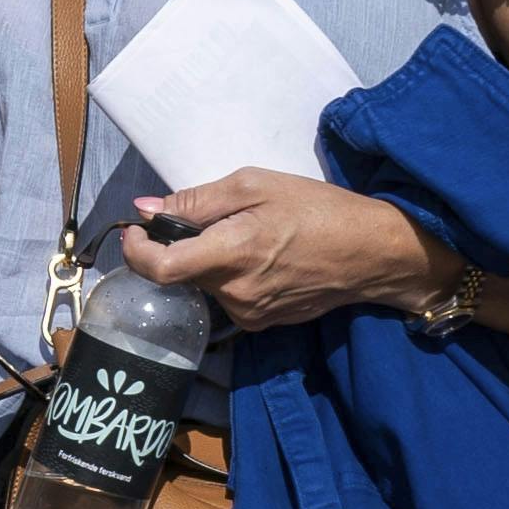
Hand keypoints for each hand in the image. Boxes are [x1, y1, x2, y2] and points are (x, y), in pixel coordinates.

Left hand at [119, 173, 443, 334]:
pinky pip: (231, 297)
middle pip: (184, 273)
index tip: (135, 231)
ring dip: (212, 260)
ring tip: (252, 235)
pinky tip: (266, 257)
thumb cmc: (318, 209)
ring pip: (208, 284)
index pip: (160, 269)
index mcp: (231, 254)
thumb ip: (197, 200)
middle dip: (185, 246)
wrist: (373, 253)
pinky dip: (233, 275)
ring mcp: (250, 314)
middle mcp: (235, 293)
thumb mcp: (256, 185)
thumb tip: (147, 209)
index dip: (136, 251)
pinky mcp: (265, 324)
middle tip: (215, 217)